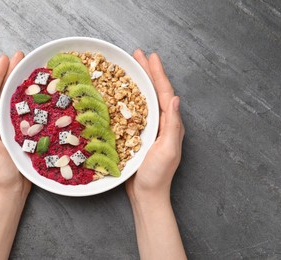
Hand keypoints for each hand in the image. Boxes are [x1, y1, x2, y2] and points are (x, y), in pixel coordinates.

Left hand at [0, 51, 30, 196]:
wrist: (11, 192)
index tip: (5, 59)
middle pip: (4, 92)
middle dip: (11, 73)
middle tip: (20, 56)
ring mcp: (12, 127)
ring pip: (16, 100)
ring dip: (21, 84)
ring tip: (30, 68)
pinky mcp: (25, 135)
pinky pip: (28, 114)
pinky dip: (32, 101)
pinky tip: (39, 93)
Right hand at [126, 50, 184, 202]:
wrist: (147, 195)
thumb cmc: (157, 176)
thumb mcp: (168, 150)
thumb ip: (172, 125)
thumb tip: (175, 98)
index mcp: (170, 124)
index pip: (164, 93)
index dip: (158, 74)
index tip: (151, 56)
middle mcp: (161, 123)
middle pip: (154, 92)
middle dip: (147, 72)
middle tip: (137, 55)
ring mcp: (149, 128)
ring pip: (144, 99)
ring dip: (138, 82)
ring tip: (130, 68)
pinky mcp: (137, 135)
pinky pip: (134, 111)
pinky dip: (128, 98)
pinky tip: (120, 93)